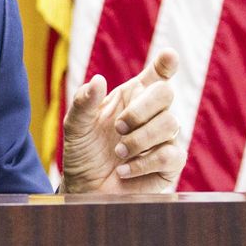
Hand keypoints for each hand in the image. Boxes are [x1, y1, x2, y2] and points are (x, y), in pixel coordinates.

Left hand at [61, 48, 185, 193]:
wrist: (84, 189)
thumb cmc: (83, 153)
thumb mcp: (74, 127)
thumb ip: (83, 103)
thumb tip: (98, 80)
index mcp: (132, 98)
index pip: (157, 75)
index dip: (165, 63)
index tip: (168, 56)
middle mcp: (152, 114)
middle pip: (166, 93)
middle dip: (141, 109)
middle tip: (118, 126)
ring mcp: (164, 138)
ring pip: (171, 123)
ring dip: (139, 139)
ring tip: (117, 153)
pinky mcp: (170, 164)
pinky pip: (171, 155)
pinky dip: (144, 162)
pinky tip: (124, 170)